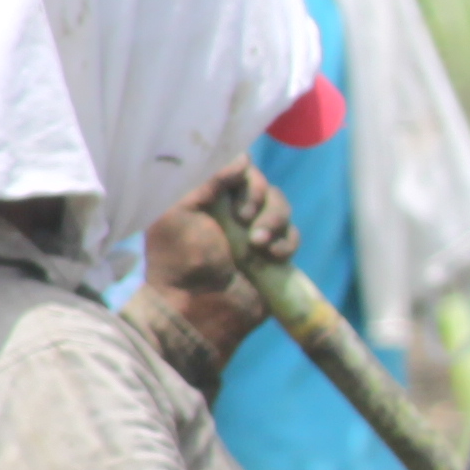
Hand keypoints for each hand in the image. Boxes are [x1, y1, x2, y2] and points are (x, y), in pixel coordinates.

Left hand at [138, 164, 294, 363]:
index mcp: (204, 197)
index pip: (234, 166)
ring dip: (274, 220)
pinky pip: (292, 234)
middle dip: (258, 197)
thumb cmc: (181, 261)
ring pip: (281, 205)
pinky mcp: (273, 255)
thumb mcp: (177, 211)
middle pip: (261, 182)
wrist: (201, 310)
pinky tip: (273, 257)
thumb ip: (205, 178)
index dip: (241, 172)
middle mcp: (229, 212)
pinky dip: (287, 242)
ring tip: (258, 245)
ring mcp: (253, 233)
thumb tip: (243, 158)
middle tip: (242, 220)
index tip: (235, 184)